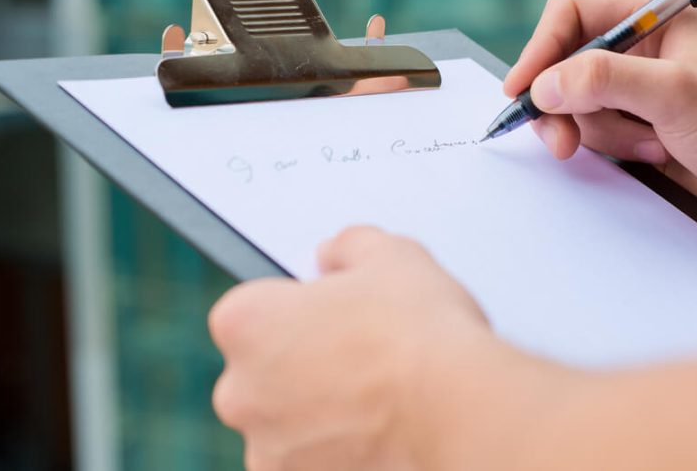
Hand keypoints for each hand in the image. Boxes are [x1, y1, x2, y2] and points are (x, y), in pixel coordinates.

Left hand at [208, 227, 495, 470]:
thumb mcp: (390, 255)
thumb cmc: (419, 334)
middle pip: (261, 372)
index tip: (328, 315)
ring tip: (376, 400)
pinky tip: (377, 434)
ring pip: (285, 424)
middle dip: (300, 366)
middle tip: (358, 358)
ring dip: (316, 414)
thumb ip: (347, 247)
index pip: (251, 311)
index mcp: (244, 322)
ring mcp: (267, 449)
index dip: (296, 310)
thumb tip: (334, 255)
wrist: (458, 408)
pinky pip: (308, 464)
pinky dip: (334, 454)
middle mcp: (239, 390)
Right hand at [505, 0, 696, 249]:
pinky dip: (613, 150)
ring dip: (603, 134)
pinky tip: (655, 156)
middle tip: (564, 139)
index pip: (573, 16)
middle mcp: (644, 53)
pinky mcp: (641, 131)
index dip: (541, 50)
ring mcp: (641, 94)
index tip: (523, 89)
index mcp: (656, 22)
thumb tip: (546, 84)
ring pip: (578, 107)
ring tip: (650, 145)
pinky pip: (596, 136)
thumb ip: (605, 81)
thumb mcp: (676, 94)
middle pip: (565, 66)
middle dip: (565, 105)